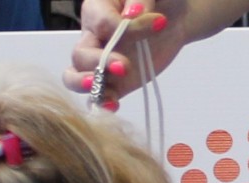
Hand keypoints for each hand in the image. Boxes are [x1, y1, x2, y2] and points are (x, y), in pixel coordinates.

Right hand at [63, 0, 185, 107]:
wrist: (173, 20)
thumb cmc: (159, 0)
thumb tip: (133, 13)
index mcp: (97, 9)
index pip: (103, 23)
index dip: (128, 28)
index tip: (160, 22)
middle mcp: (93, 37)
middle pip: (80, 54)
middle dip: (100, 62)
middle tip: (124, 66)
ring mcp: (101, 62)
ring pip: (75, 76)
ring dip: (86, 85)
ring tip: (103, 90)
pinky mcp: (115, 81)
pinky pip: (100, 95)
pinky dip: (103, 102)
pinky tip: (114, 106)